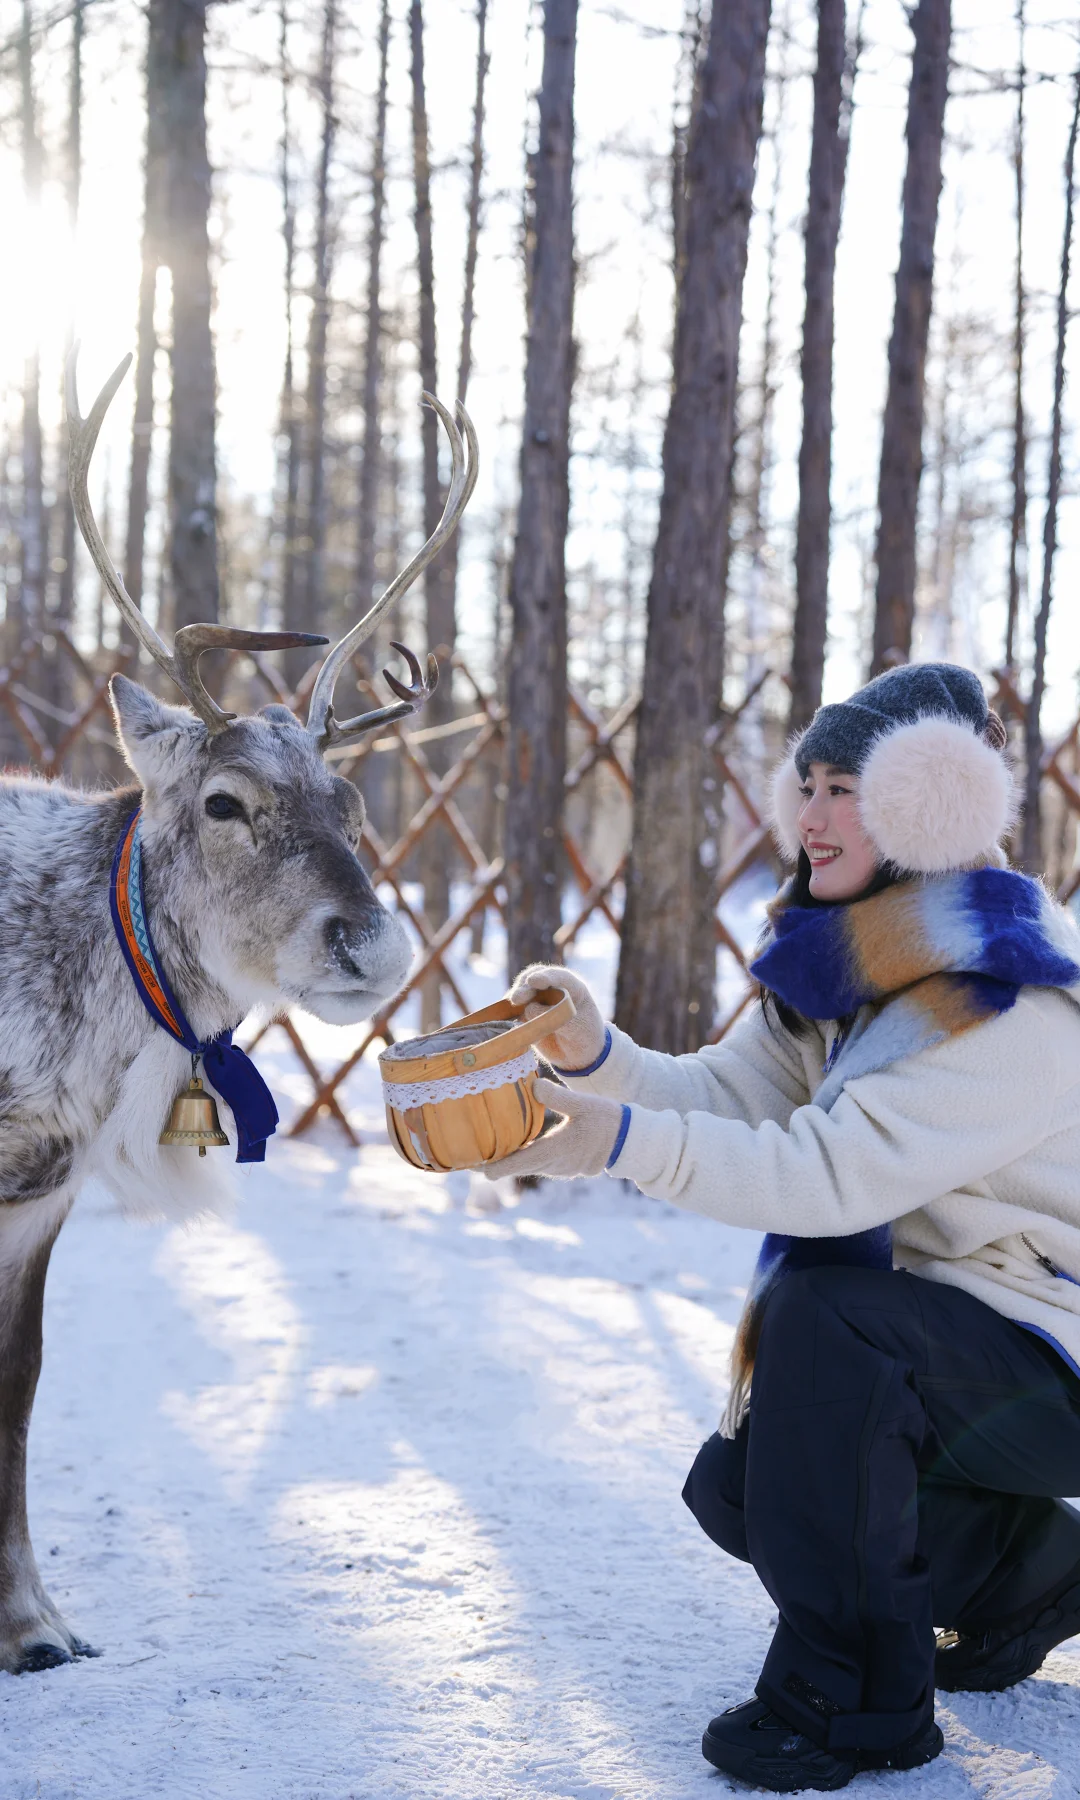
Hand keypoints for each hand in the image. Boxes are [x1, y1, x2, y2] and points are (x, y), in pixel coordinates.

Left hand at [476, 1079, 624, 1180]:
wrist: (631, 1140)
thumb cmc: (607, 1121)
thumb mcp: (582, 1104)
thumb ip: (557, 1096)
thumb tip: (533, 1085)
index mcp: (553, 1151)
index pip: (516, 1164)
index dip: (494, 1167)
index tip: (475, 1168)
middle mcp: (554, 1164)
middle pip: (517, 1167)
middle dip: (496, 1162)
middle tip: (473, 1153)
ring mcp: (561, 1168)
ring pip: (529, 1166)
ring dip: (511, 1159)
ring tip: (490, 1148)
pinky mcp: (567, 1165)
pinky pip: (540, 1164)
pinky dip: (526, 1158)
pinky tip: (519, 1145)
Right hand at [508, 964, 606, 1069]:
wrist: (580, 1057)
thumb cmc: (585, 1037)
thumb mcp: (577, 1028)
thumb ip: (555, 1017)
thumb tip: (528, 1009)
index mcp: (573, 988)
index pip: (558, 977)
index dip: (545, 977)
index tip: (533, 982)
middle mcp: (553, 990)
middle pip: (533, 981)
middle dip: (524, 988)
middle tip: (516, 999)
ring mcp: (538, 1003)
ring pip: (521, 995)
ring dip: (514, 1000)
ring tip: (510, 1009)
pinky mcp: (527, 1017)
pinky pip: (515, 1012)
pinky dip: (508, 1014)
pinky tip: (504, 1018)